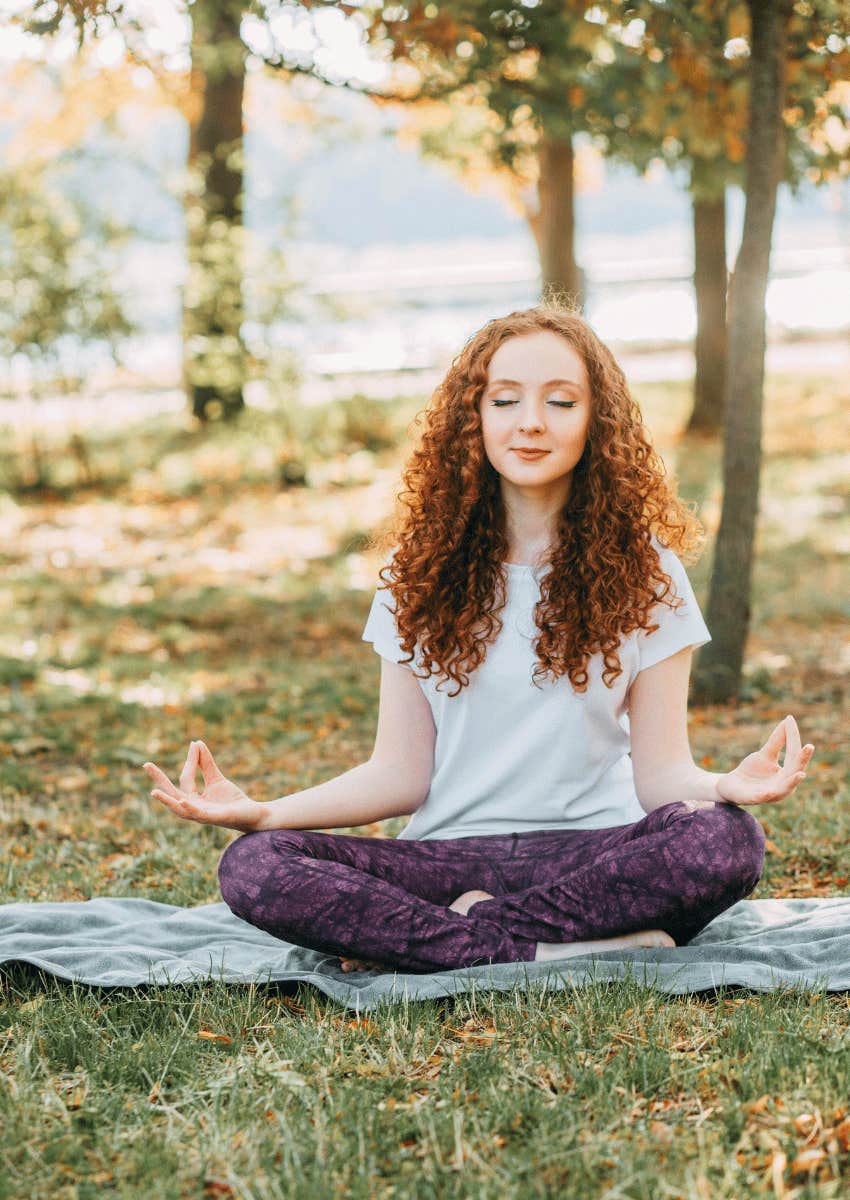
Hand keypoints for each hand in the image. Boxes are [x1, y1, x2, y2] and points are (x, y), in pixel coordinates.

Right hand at [143, 741, 265, 831]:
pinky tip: (183, 801)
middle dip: (159, 780)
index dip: (191, 760)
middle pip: (173, 794)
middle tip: (146, 764)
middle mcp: (194, 808)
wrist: (253, 814)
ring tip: (154, 791)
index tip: (194, 744)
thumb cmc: (232, 800)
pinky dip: (190, 809)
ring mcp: (202, 815)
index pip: (186, 778)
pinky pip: (199, 814)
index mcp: (193, 799)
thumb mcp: (217, 779)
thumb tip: (196, 743)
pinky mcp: (214, 818)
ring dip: (167, 801)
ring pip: (180, 809)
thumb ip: (206, 764)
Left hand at [715, 715, 814, 806]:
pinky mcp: (752, 799)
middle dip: (802, 760)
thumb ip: (777, 741)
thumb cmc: (752, 771)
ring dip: (792, 782)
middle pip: (794, 772)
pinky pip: (760, 798)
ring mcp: (768, 794)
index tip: (790, 720)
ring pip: (783, 790)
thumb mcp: (765, 754)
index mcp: (786, 774)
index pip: (794, 754)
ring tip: (800, 774)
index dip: (793, 738)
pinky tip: (768, 791)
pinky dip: (765, 796)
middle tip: (809, 746)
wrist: (730, 786)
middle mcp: (782, 785)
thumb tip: (788, 720)